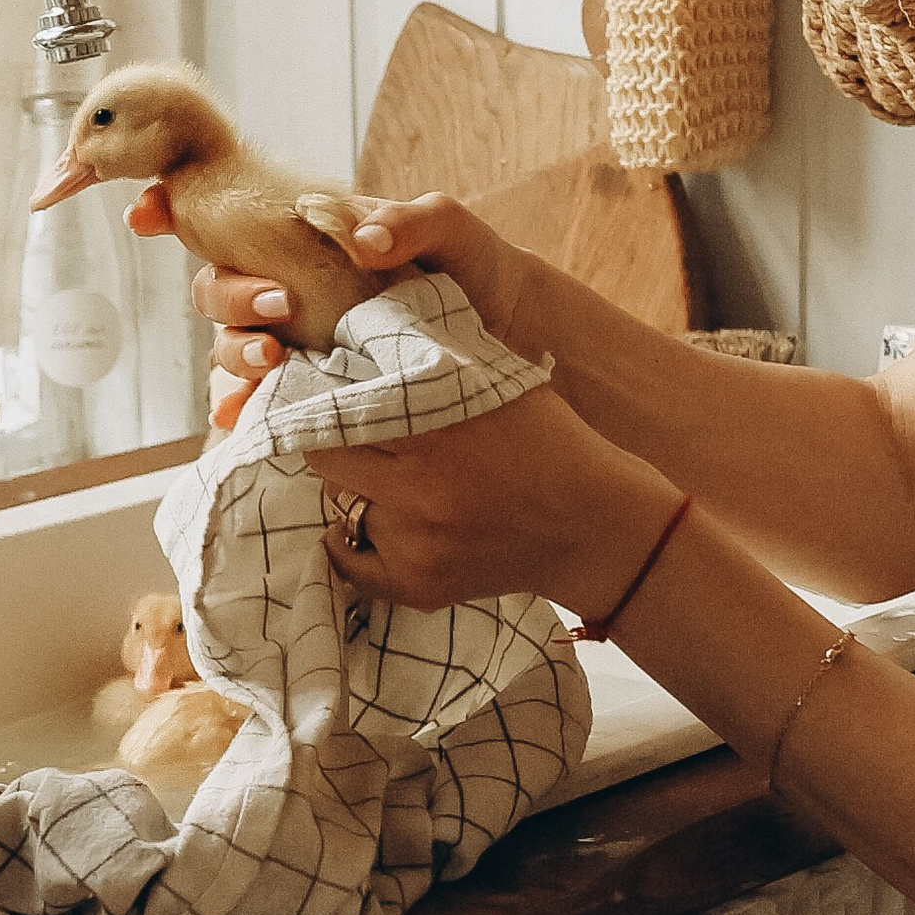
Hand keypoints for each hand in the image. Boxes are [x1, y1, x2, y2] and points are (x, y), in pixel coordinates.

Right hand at [129, 185, 531, 428]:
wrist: (507, 331)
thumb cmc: (470, 264)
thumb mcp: (448, 227)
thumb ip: (410, 221)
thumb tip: (363, 240)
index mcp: (302, 234)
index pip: (224, 217)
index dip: (173, 211)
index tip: (146, 215)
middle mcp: (285, 284)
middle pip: (215, 289)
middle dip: (228, 295)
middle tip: (277, 305)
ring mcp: (295, 340)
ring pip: (229, 348)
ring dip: (235, 355)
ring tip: (273, 361)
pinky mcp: (312, 391)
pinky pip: (257, 401)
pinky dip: (242, 408)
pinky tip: (246, 417)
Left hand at [304, 386, 682, 619]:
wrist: (595, 527)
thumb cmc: (548, 441)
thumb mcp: (496, 381)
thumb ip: (431, 359)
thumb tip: (361, 329)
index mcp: (436, 434)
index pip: (335, 414)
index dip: (323, 401)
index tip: (319, 393)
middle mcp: (419, 494)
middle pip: (325, 462)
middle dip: (333, 444)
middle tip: (350, 435)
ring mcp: (418, 546)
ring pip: (340, 507)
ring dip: (355, 490)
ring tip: (388, 478)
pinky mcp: (421, 585)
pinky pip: (352, 564)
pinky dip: (353, 542)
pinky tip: (374, 520)